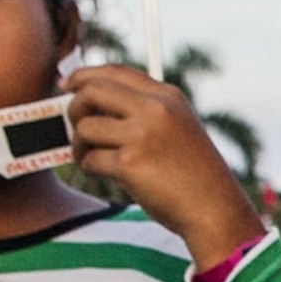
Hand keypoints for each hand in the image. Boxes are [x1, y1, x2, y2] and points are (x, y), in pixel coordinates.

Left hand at [66, 66, 266, 273]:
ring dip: (79, 145)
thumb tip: (90, 96)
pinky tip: (106, 175)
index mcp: (168, 97)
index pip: (115, 72)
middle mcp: (156, 110)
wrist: (215, 209)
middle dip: (75, 109)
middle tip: (77, 129)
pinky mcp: (130, 164)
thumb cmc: (194, 173)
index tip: (65, 85)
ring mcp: (142, 136)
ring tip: (92, 158)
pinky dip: (90, 168)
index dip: (84, 75)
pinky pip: (90, 159)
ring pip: (85, 127)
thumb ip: (145, 109)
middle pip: (92, 92)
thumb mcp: (179, 128)